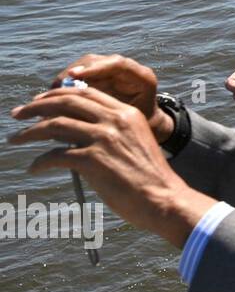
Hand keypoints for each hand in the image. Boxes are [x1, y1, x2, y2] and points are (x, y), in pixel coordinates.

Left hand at [10, 86, 214, 248]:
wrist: (163, 198)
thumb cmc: (148, 177)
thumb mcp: (133, 142)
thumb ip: (109, 131)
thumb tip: (70, 133)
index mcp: (126, 112)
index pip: (85, 93)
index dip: (57, 95)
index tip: (39, 101)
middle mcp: (115, 120)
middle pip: (66, 102)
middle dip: (36, 106)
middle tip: (18, 114)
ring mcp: (104, 138)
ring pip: (55, 125)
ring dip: (29, 132)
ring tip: (15, 139)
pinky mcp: (94, 160)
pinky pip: (55, 156)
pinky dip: (40, 162)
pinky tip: (34, 168)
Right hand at [53, 54, 171, 143]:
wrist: (148, 127)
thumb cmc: (144, 127)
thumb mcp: (133, 123)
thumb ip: (112, 115)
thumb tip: (78, 112)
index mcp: (142, 78)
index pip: (118, 64)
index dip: (95, 68)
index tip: (74, 76)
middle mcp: (127, 70)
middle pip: (97, 62)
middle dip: (74, 73)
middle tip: (56, 86)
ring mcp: (112, 71)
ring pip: (85, 67)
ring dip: (66, 78)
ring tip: (52, 92)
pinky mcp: (100, 77)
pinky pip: (80, 75)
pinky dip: (67, 85)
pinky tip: (55, 96)